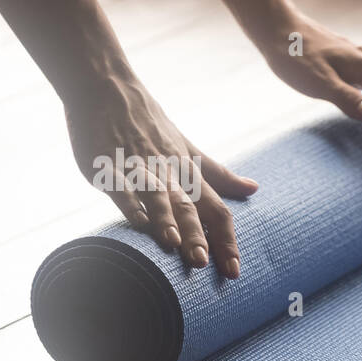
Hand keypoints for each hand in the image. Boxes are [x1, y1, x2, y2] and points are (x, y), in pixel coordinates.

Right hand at [65, 74, 258, 277]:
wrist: (108, 89)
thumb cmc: (149, 123)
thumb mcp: (189, 148)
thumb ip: (218, 174)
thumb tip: (253, 188)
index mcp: (187, 170)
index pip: (215, 207)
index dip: (226, 238)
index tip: (234, 271)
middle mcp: (167, 171)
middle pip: (188, 205)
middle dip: (197, 235)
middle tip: (205, 264)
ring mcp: (137, 167)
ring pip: (156, 195)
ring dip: (165, 218)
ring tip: (174, 244)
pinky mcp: (108, 165)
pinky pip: (120, 185)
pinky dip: (128, 202)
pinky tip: (134, 220)